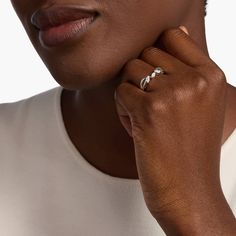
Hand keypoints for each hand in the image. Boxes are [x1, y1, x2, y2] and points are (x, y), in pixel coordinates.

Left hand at [114, 26, 233, 233]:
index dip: (157, 56)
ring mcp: (173, 93)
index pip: (172, 36)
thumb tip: (178, 31)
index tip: (157, 81)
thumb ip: (189, 67)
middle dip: (142, 79)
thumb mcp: (201, 103)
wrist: (189, 193)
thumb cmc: (189, 150)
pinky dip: (123, 110)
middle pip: (146, 54)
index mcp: (212, 75)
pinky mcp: (149, 109)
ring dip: (131, 94)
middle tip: (152, 108)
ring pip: (130, 70)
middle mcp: (196, 79)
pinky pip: (120, 92)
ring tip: (146, 120)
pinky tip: (138, 130)